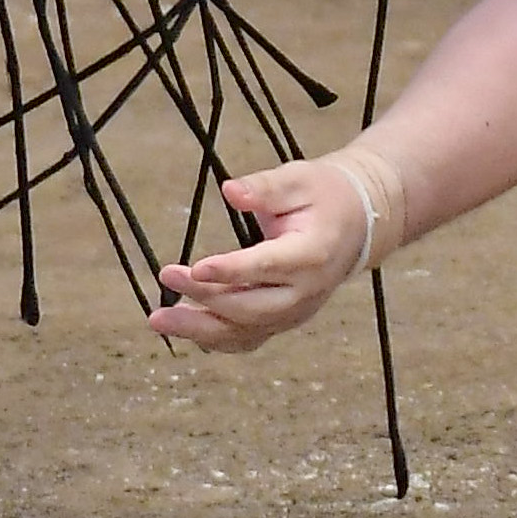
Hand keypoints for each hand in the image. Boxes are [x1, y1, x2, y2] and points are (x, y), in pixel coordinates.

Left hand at [148, 159, 371, 352]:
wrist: (358, 223)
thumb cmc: (325, 196)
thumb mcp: (299, 179)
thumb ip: (264, 187)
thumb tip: (230, 190)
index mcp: (311, 254)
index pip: (265, 267)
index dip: (230, 270)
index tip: (194, 268)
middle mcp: (304, 292)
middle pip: (249, 307)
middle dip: (203, 298)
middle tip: (166, 278)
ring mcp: (295, 312)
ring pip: (245, 331)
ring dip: (200, 329)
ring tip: (159, 319)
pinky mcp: (285, 319)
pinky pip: (248, 338)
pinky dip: (215, 338)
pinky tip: (184, 329)